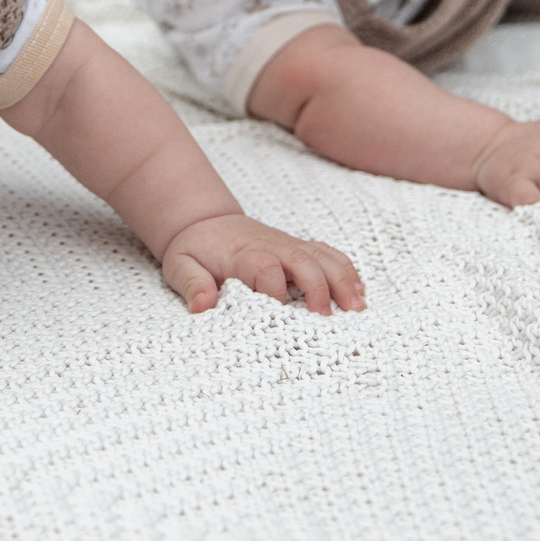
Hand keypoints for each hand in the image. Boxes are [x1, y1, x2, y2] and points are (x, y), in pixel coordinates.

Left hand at [160, 214, 366, 314]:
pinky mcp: (298, 247)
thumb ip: (191, 284)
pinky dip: (345, 270)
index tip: (278, 314)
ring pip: (321, 256)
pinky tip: (358, 291)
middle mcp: (271, 247)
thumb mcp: (180, 265)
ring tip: (357, 308)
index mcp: (242, 254)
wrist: (206, 221)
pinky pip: (327, 253)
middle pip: (302, 259)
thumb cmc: (195, 249)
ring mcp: (288, 245)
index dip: (273, 290)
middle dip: (318, 286)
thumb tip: (202, 306)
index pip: (264, 267)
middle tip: (327, 319)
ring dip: (342, 279)